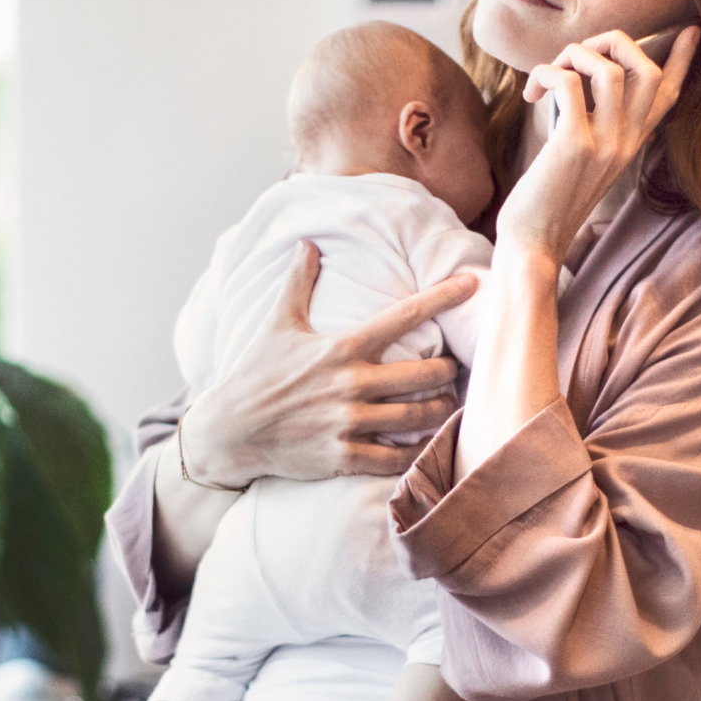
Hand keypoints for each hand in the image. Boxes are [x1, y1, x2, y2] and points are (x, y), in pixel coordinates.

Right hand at [180, 241, 476, 487]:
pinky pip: (395, 458)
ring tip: (448, 405)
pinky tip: (427, 444)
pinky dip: (417, 452)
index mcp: (341, 347)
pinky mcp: (342, 456)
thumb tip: (307, 242)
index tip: (472, 284)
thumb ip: (299, 282)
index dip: (442, 297)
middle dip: (448, 372)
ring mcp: (347, 423)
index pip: (404, 316)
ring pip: (417, 417)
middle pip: (425, 375)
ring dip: (441, 410)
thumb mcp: (277, 324)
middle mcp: (350, 384)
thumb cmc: (255, 373)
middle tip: (455, 370)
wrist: (228, 431)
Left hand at [498, 25, 699, 266]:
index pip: (669, 96)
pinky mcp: (573, 145)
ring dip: (572, 55)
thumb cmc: (546, 203)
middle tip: (575, 55)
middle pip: (648, 69)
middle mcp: (626, 142)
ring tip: (546, 76)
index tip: (689, 31)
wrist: (532, 246)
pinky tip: (531, 94)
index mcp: (631, 145)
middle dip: (613, 42)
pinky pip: (569, 83)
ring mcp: (604, 143)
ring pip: (608, 67)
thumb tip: (574, 87)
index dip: (681, 60)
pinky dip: (547, 73)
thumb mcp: (581, 162)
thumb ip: (592, 129)